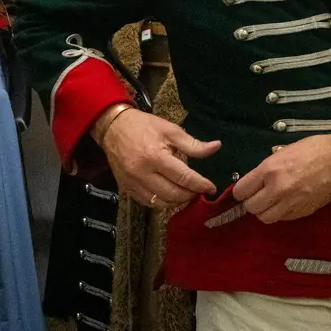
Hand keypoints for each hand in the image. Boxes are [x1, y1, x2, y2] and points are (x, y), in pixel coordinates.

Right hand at [97, 108, 220, 208]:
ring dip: (177, 201)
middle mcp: (142, 173)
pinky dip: (162, 202)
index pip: (183, 177)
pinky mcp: (126, 189)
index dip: (200, 185)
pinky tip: (171, 195)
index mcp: (155, 156)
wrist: (113, 128)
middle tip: (200, 190)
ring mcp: (132, 183)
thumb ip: (193, 144)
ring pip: (160, 203)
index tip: (211, 188)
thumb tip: (216, 147)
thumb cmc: (144, 126)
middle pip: (173, 194)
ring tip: (187, 193)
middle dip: (190, 195)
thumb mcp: (171, 130)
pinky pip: (148, 203)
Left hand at [232, 134, 330, 223]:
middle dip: (252, 202)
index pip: (241, 191)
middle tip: (258, 195)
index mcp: (270, 170)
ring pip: (265, 218)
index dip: (242, 190)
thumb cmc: (314, 149)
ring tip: (271, 202)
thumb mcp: (286, 150)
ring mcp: (290, 203)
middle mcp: (277, 189)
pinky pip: (282, 218)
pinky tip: (286, 203)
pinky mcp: (302, 212)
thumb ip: (269, 165)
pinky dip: (280, 213)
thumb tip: (257, 177)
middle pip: (251, 207)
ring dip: (265, 211)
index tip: (246, 188)